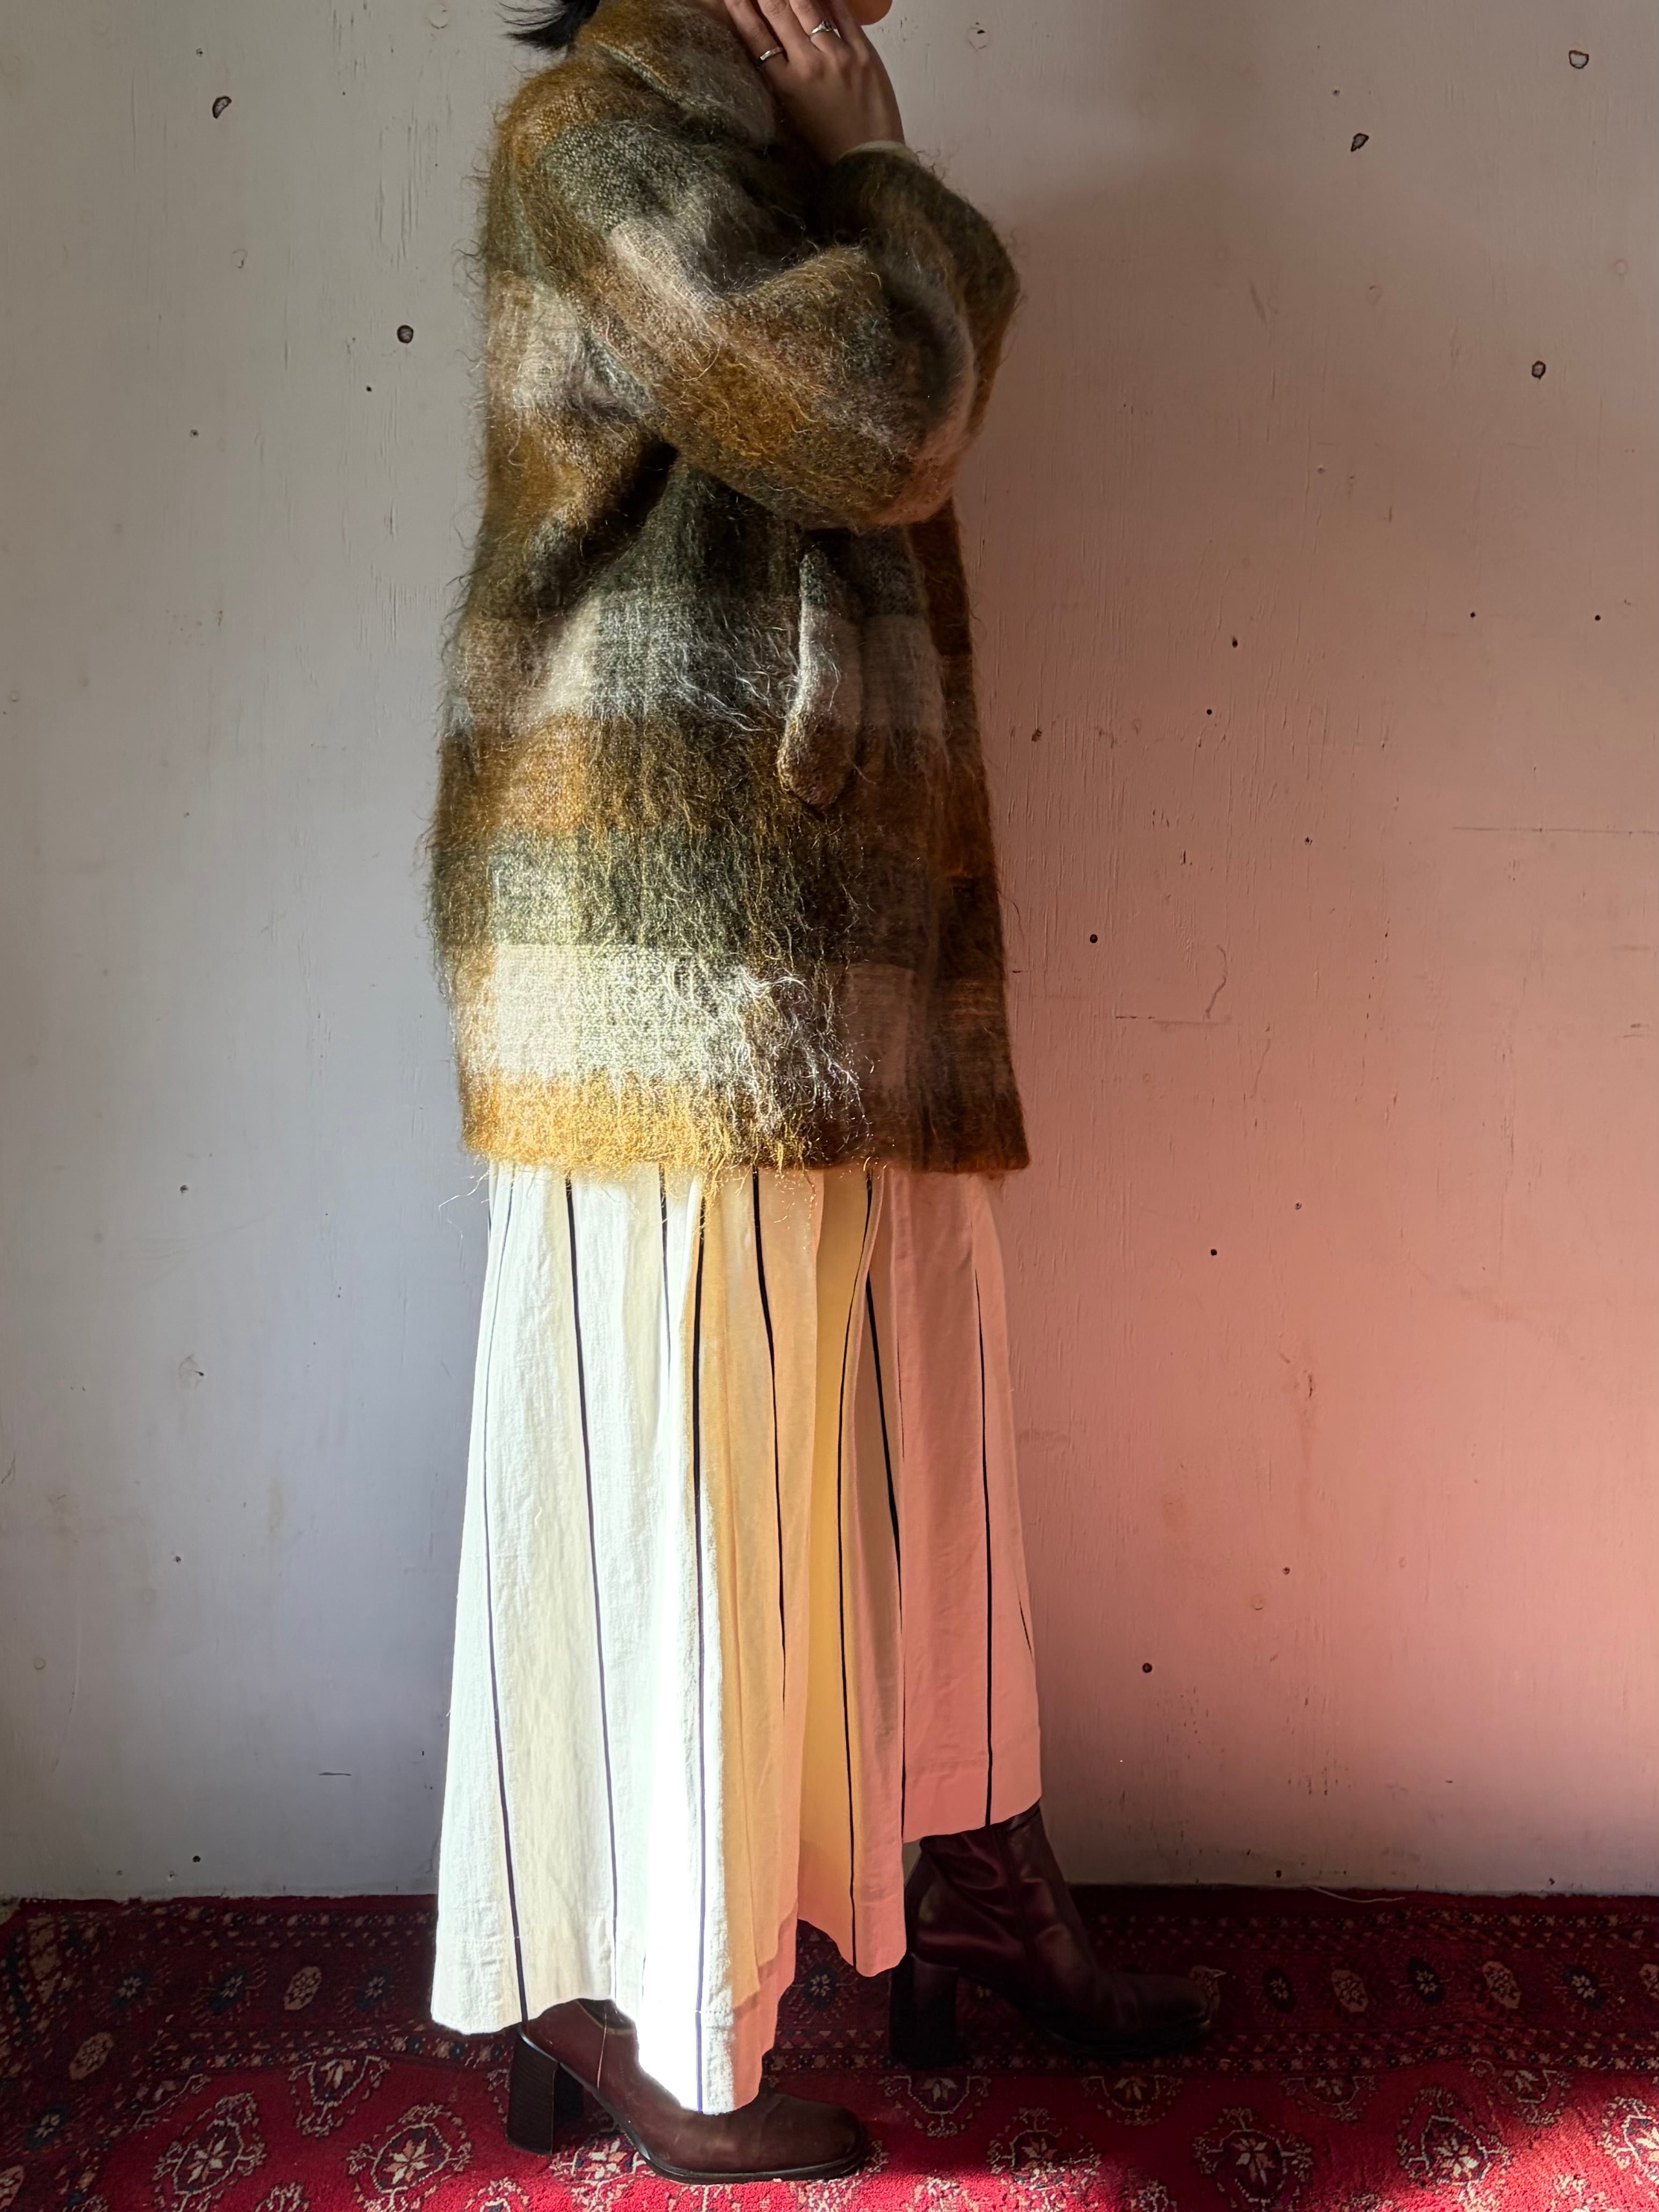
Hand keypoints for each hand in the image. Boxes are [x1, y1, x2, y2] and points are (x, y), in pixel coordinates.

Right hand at [722, 0, 904, 164]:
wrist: (869, 158)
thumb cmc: (829, 142)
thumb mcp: (794, 113)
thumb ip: (782, 78)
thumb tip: (773, 45)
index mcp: (786, 86)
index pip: (757, 38)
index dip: (741, 10)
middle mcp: (808, 65)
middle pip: (779, 12)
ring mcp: (837, 55)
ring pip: (808, 5)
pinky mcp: (863, 52)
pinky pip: (842, 13)